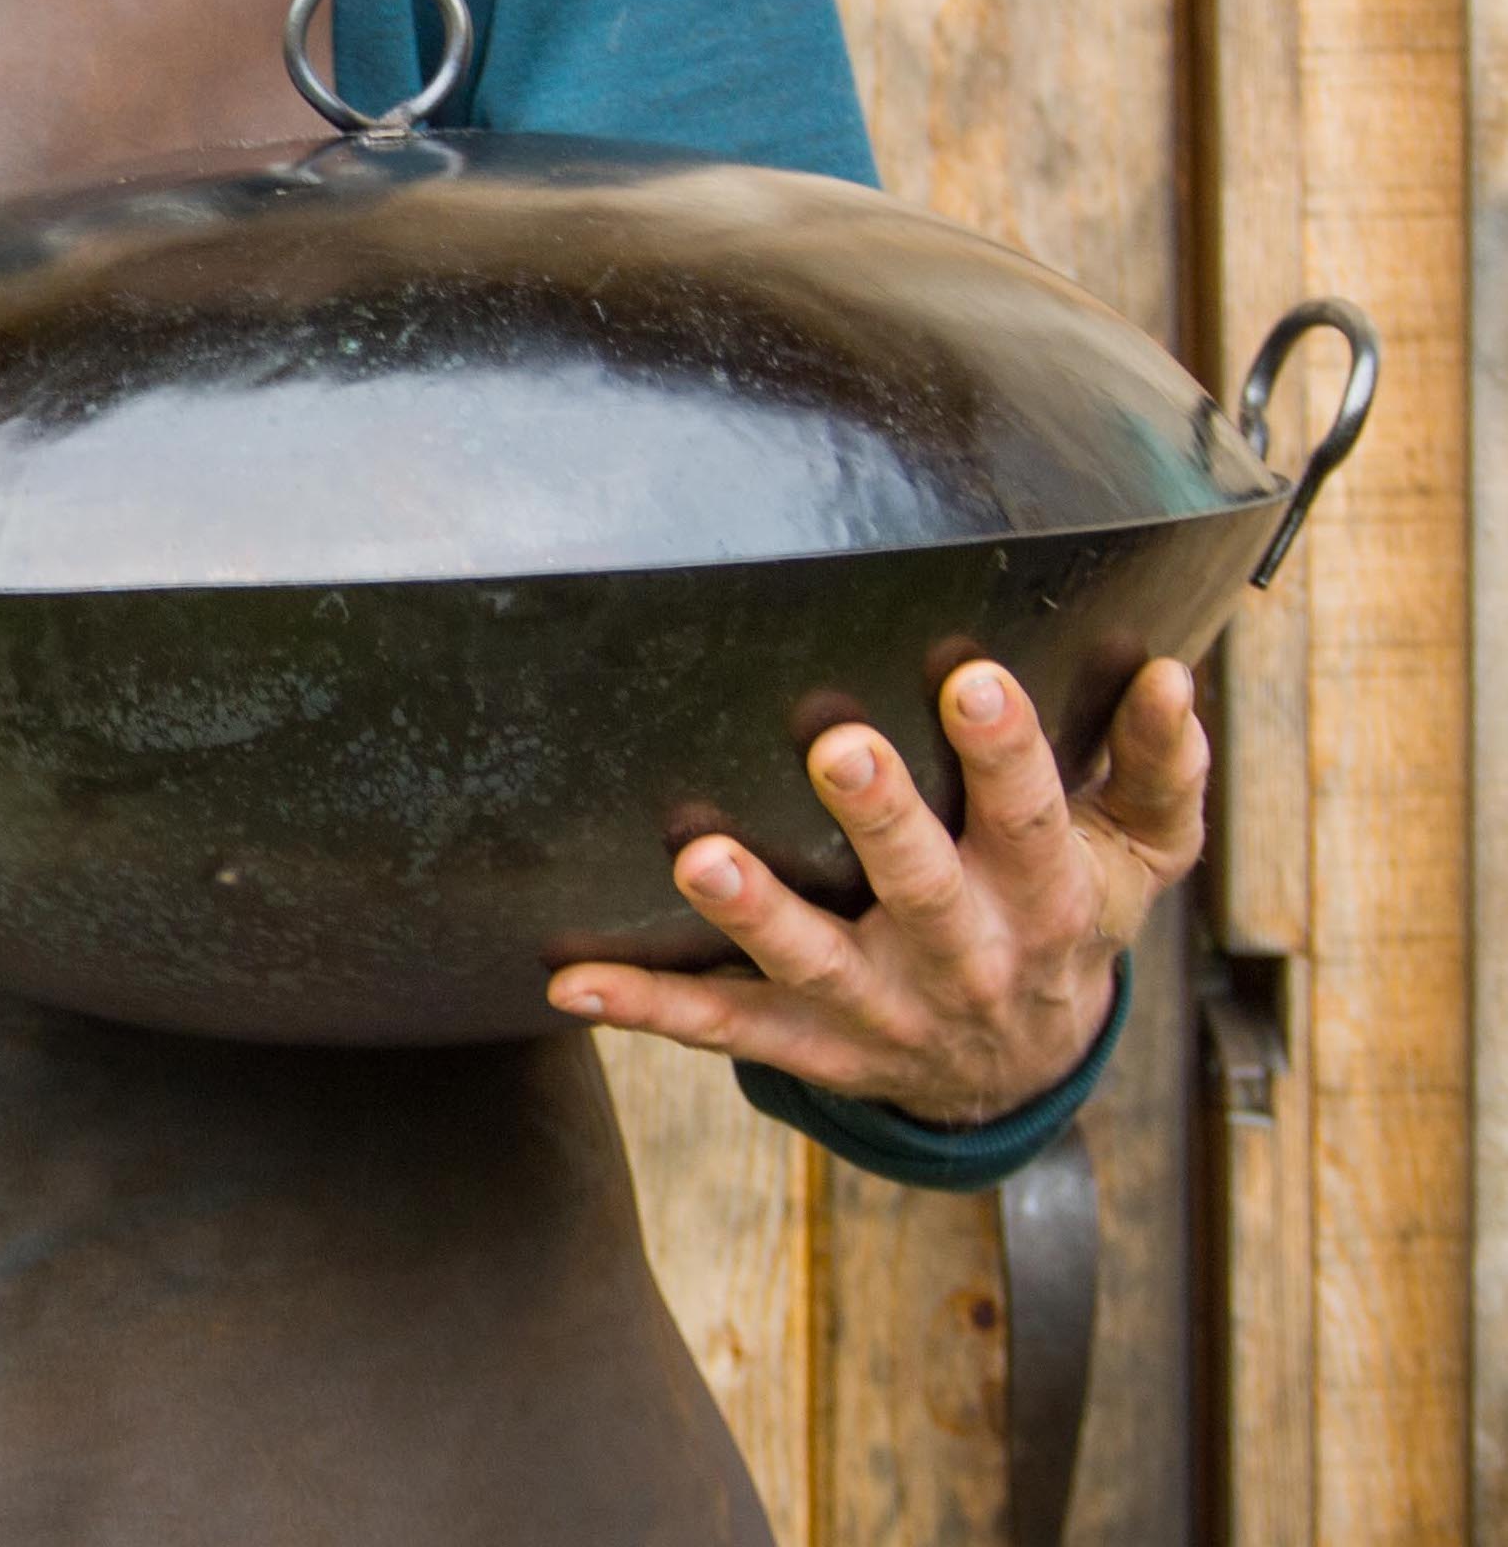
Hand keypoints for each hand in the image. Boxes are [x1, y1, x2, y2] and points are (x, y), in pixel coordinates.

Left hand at [548, 658, 1206, 1122]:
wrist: (1024, 1072)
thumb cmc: (1071, 913)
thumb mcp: (1142, 856)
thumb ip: (1161, 768)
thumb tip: (1175, 675)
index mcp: (1047, 899)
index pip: (1031, 819)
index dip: (1007, 753)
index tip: (973, 677)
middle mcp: (964, 960)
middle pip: (923, 891)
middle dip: (881, 821)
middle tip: (837, 748)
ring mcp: (881, 1009)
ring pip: (814, 965)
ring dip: (756, 916)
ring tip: (701, 862)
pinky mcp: (811, 1045)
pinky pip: (724, 1029)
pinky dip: (649, 1009)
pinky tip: (573, 983)